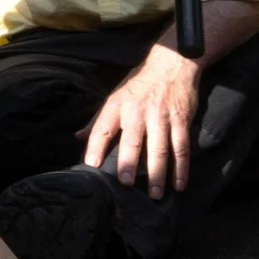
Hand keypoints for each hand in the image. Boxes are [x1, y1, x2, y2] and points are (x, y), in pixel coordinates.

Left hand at [84, 36, 200, 197]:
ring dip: (158, 173)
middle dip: (127, 162)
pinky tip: (179, 185)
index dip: (95, 146)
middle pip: (132, 141)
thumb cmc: (139, 84)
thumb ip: (98, 120)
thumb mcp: (115, 96)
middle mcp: (138, 111)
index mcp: (118, 105)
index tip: (91, 165)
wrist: (172, 64)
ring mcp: (161, 117)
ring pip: (159, 149)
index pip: (102, 127)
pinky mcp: (181, 121)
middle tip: (125, 184)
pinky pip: (181, 148)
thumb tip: (77, 137)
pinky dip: (181, 168)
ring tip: (155, 194)